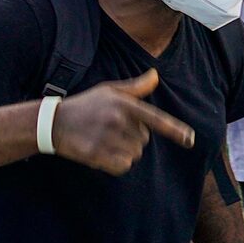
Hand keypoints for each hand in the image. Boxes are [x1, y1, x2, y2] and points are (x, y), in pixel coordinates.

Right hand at [48, 69, 195, 173]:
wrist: (53, 123)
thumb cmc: (86, 105)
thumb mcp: (109, 91)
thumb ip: (135, 87)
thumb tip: (155, 75)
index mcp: (123, 104)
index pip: (156, 119)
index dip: (175, 130)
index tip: (191, 139)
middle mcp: (117, 121)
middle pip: (144, 140)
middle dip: (133, 138)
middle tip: (110, 129)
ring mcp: (107, 139)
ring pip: (135, 155)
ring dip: (125, 152)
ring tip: (104, 140)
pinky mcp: (97, 155)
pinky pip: (123, 166)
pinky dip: (116, 164)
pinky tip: (101, 152)